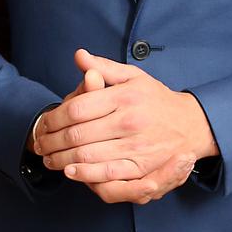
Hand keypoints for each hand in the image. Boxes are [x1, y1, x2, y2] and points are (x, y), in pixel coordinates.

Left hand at [34, 49, 217, 202]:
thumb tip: (79, 56)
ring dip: (62, 160)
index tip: (44, 124)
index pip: (78, 108)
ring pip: (89, 157)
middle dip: (52, 142)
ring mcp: (137, 147)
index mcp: (125, 96)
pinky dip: (85, 175)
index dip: (54, 118)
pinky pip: (108, 175)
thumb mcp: (133, 77)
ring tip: (49, 159)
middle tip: (39, 145)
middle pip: (78, 135)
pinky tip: (71, 171)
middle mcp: (130, 121)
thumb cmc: (156, 99)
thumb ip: (104, 67)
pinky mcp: (144, 168)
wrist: (192, 125)